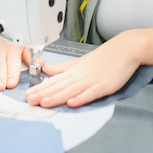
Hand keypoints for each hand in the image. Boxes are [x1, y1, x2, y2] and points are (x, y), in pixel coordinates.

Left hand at [25, 30, 141, 107]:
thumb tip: (45, 69)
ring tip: (44, 103)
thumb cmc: (104, 57)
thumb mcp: (80, 61)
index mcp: (74, 70)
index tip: (27, 94)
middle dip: (43, 93)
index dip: (40, 87)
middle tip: (29, 100)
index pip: (54, 80)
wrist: (125, 49)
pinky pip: (91, 93)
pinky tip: (72, 103)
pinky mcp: (104, 85)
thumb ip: (62, 67)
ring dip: (57, 97)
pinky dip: (81, 98)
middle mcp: (80, 75)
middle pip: (60, 86)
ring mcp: (92, 80)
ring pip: (71, 90)